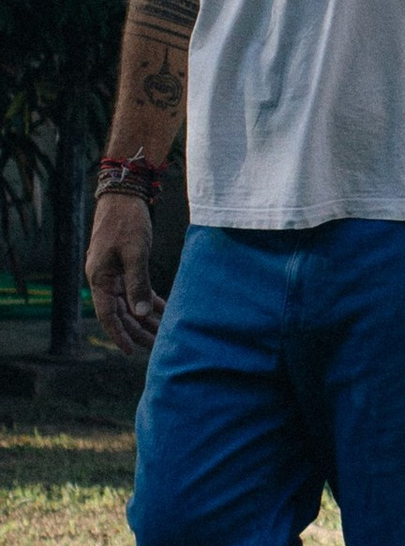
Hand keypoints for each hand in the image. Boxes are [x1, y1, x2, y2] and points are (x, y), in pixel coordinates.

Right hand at [85, 193, 163, 355]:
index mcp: (99, 278)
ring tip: (162, 332)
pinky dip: (147, 300)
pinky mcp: (124, 265)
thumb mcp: (135, 253)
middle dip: (137, 330)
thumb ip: (138, 284)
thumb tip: (140, 314)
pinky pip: (135, 289)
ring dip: (143, 317)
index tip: (131, 352)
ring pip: (128, 303)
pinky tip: (162, 311)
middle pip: (120, 312)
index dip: (119, 335)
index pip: (108, 315)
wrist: (124, 194)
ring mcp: (113, 272)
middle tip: (157, 345)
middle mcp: (103, 279)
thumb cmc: (127, 221)